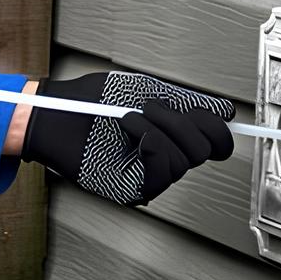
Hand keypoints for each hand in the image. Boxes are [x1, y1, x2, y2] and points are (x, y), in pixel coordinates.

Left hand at [23, 69, 234, 205]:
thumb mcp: (145, 90)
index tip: (220, 116)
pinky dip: (150, 144)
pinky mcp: (131, 189)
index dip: (219, 131)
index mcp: (169, 136)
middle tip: (154, 106)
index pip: (212, 143)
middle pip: (204, 150)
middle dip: (184, 122)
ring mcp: (146, 175)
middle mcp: (162, 158)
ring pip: (184, 160)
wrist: (57, 112)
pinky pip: (163, 173)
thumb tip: (224, 110)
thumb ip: (186, 101)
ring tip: (130, 117)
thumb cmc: (91, 101)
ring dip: (159, 129)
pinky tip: (130, 130)